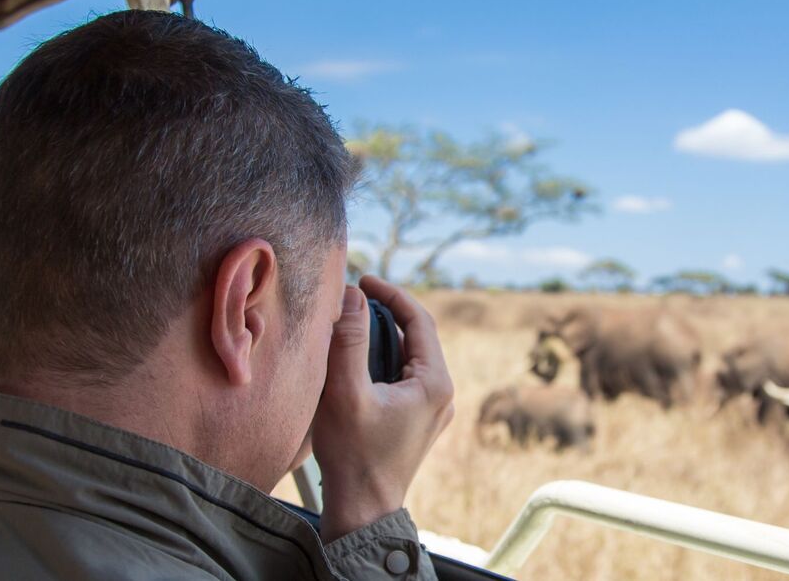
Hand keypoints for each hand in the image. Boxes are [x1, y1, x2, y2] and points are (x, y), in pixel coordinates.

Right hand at [309, 275, 454, 541]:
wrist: (363, 509)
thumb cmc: (353, 455)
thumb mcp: (345, 392)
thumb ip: (350, 340)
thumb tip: (353, 294)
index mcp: (435, 383)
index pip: (419, 320)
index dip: (391, 294)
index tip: (362, 279)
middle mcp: (443, 393)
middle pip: (417, 337)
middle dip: (385, 313)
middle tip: (353, 298)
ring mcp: (433, 409)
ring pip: (410, 357)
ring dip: (382, 337)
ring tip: (350, 323)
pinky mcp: (419, 421)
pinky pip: (405, 377)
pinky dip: (383, 361)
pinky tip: (356, 361)